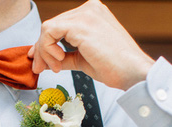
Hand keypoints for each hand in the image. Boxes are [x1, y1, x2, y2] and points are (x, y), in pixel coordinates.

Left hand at [29, 0, 154, 90]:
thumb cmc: (115, 68)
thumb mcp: (84, 59)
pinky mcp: (79, 25)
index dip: (45, 43)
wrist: (132, 72)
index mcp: (93, 13)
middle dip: (41, 49)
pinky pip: (49, 32)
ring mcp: (85, 14)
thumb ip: (65, 56)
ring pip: (48, 29)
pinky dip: (47, 49)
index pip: (61, 25)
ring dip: (44, 51)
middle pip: (52, 25)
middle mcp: (89, 8)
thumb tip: (46, 60)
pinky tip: (58, 62)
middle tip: (39, 67)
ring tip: (54, 68)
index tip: (40, 60)